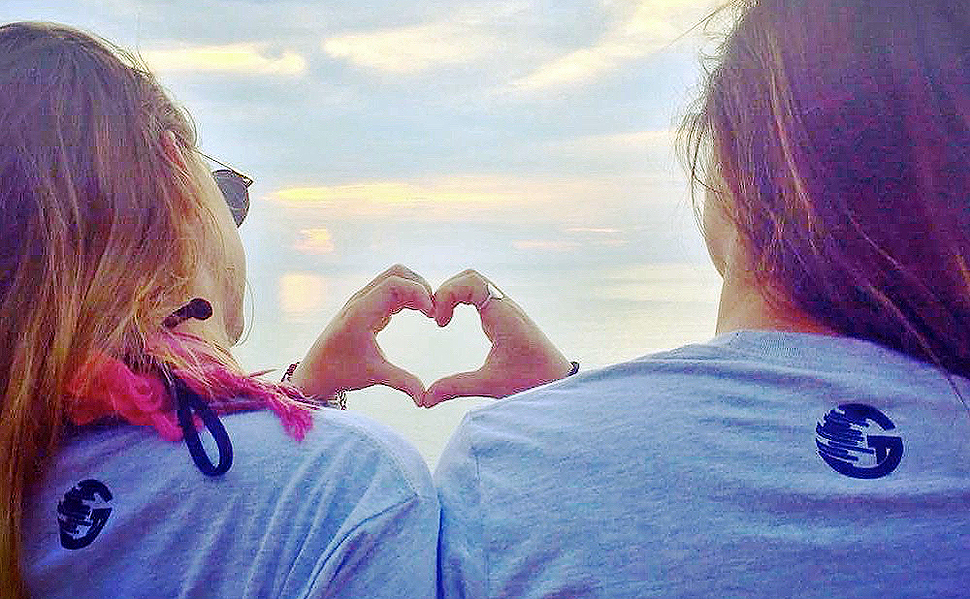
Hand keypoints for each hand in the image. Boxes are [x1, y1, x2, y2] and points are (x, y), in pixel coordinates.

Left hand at [289, 265, 433, 403]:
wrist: (316, 371)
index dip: (418, 294)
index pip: (394, 284)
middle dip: (420, 287)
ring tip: (430, 313)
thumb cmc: (341, 372)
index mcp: (360, 313)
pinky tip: (420, 313)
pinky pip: (392, 289)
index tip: (432, 315)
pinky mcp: (367, 304)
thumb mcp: (374, 375)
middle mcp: (361, 300)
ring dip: (416, 290)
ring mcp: (363, 300)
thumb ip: (402, 382)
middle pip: (397, 273)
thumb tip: (425, 400)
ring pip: (395, 278)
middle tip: (434, 312)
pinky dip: (409, 295)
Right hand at [421, 269, 571, 406]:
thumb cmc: (530, 380)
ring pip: (475, 283)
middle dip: (446, 291)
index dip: (448, 294)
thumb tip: (426, 399)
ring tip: (442, 319)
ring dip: (453, 294)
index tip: (439, 322)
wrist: (558, 380)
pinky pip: (479, 294)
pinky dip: (461, 300)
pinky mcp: (504, 315)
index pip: (472, 282)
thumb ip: (456, 387)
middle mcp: (505, 306)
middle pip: (470, 277)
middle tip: (436, 318)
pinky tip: (452, 321)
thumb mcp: (490, 384)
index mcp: (503, 315)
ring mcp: (506, 308)